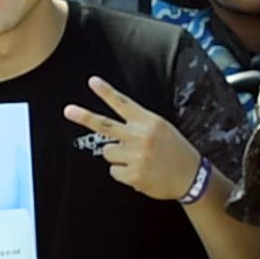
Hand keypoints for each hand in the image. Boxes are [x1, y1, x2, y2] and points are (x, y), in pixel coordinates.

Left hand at [66, 76, 205, 203]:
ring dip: (117, 156)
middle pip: (105, 125)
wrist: (192, 177)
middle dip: (84, 117)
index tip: (92, 81)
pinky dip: (123, 173)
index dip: (106, 92)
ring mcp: (136, 156)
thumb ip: (138, 125)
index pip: (123, 104)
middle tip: (68, 110)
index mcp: (148, 121)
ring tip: (136, 159)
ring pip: (107, 152)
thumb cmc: (175, 150)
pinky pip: (114, 171)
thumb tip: (109, 131)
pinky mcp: (133, 175)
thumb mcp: (161, 128)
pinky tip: (140, 172)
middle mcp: (140, 136)